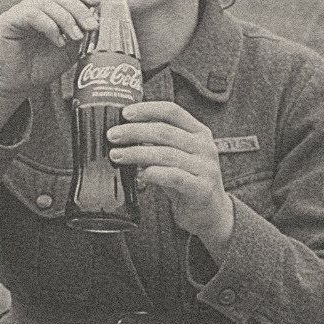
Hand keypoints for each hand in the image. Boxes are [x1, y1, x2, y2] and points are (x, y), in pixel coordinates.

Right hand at [0, 0, 97, 100]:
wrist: (17, 85)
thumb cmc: (41, 67)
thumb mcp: (69, 50)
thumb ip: (80, 33)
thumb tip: (95, 20)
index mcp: (51, 9)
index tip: (97, 2)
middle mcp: (36, 6)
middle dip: (80, 10)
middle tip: (92, 26)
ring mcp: (22, 11)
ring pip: (48, 3)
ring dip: (67, 19)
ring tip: (76, 37)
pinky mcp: (9, 20)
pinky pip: (32, 14)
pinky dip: (49, 26)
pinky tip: (58, 41)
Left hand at [107, 101, 234, 254]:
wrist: (211, 213)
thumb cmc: (186, 180)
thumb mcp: (175, 156)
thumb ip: (156, 144)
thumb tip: (121, 133)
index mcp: (198, 132)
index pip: (172, 111)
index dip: (147, 109)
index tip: (124, 113)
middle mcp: (204, 146)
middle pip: (164, 131)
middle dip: (134, 132)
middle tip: (112, 136)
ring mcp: (206, 167)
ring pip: (166, 154)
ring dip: (137, 153)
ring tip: (116, 155)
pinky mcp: (202, 189)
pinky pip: (175, 177)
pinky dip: (155, 173)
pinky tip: (140, 175)